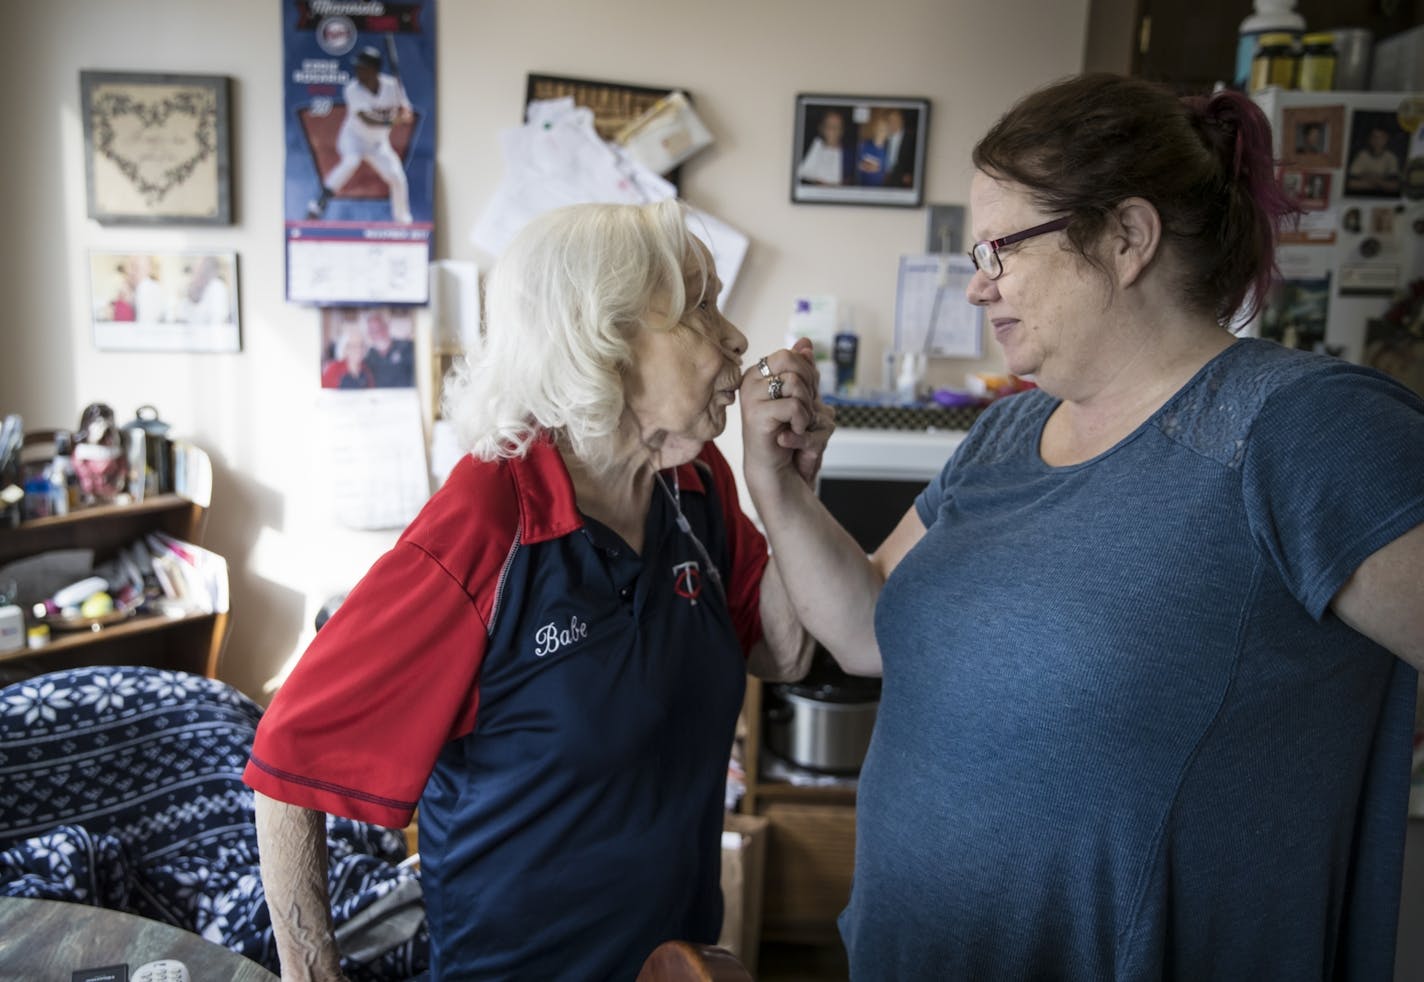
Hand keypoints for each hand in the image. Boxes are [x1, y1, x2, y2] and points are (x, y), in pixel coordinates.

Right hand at [740, 338, 826, 488]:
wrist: (776, 469)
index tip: (806, 397)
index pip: (789, 355)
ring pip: (795, 383)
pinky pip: (794, 406)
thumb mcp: (801, 396)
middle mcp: (750, 381)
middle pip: (791, 361)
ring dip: (807, 408)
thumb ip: (802, 369)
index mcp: (758, 373)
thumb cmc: (788, 433)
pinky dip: (802, 422)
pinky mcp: (756, 415)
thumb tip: (805, 343)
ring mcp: (750, 397)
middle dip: (808, 385)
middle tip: (805, 409)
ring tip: (798, 423)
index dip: (806, 373)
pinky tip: (792, 433)